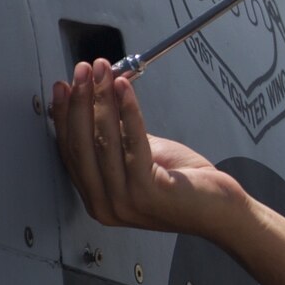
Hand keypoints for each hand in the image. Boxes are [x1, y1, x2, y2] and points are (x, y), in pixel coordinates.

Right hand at [49, 59, 247, 235]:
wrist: (222, 213)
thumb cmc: (186, 188)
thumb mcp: (142, 159)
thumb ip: (117, 140)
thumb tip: (97, 101)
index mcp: (97, 199)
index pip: (71, 152)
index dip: (64, 116)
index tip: (62, 87)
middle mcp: (104, 205)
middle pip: (82, 144)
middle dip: (81, 101)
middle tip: (83, 71)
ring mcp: (124, 201)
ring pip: (104, 141)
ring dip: (103, 99)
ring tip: (104, 72)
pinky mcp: (147, 193)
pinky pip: (133, 142)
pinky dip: (128, 111)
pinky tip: (124, 88)